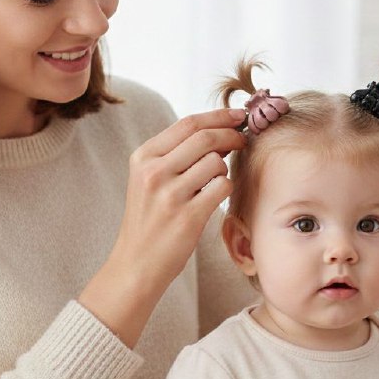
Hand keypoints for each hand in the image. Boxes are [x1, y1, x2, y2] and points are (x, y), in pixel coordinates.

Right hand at [113, 108, 246, 285]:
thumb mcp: (148, 178)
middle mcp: (154, 172)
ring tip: (212, 182)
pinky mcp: (188, 216)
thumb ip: (176, 153)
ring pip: (216, 162)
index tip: (238, 116)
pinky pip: (222, 187)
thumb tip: (219, 131)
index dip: (219, 116)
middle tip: (242, 140)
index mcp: (143, 157)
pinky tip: (213, 198)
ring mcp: (170, 194)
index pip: (188, 123)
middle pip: (205, 138)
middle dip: (231, 135)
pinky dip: (224, 189)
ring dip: (223, 168)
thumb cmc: (149, 218)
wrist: (136, 263)